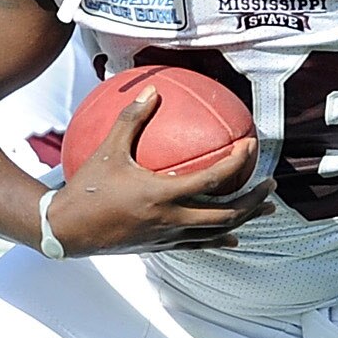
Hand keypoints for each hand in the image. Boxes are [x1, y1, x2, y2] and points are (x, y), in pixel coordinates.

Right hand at [45, 88, 273, 254]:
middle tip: (272, 183)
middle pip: (226, 213)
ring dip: (244, 220)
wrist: (66, 230)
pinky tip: (232, 237)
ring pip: (217, 233)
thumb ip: (131, 119)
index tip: (250, 145)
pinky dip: (219, 239)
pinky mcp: (160, 247)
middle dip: (254, 200)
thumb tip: (152, 90)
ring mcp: (167, 237)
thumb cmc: (86, 188)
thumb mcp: (107, 150)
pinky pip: (198, 245)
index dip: (237, 162)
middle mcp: (170, 220)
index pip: (213, 179)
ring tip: (265, 210)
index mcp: (161, 194)